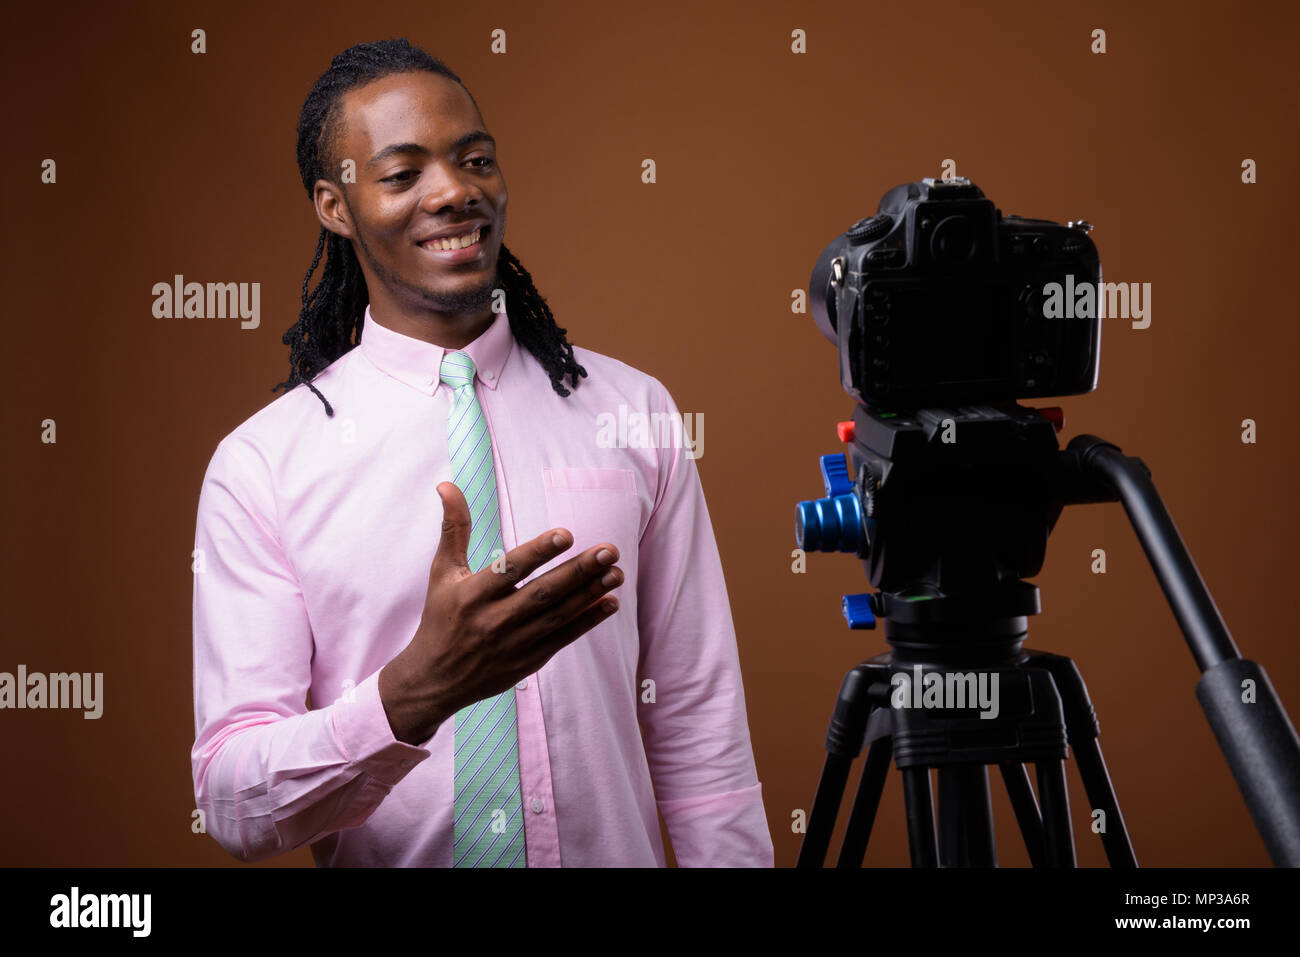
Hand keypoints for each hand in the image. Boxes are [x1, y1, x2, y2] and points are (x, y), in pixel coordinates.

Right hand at [378, 481, 622, 744]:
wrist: (435, 680)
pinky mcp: (528, 660)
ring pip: (558, 616)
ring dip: (590, 594)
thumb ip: (454, 529)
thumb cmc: (440, 618)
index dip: (538, 552)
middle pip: (542, 593)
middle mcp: (493, 620)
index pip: (510, 570)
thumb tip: (447, 485)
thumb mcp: (441, 572)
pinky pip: (563, 638)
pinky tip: (610, 602)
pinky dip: (587, 621)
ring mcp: (513, 643)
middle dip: (578, 571)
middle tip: (610, 550)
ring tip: (617, 572)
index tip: (566, 534)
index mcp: (472, 594)